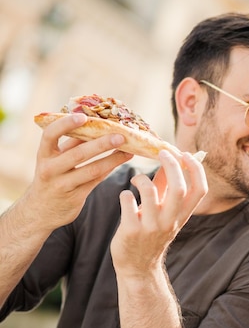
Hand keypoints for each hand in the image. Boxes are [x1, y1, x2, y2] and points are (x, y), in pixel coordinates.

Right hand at [24, 113, 132, 230]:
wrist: (40, 211)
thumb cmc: (52, 176)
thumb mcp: (54, 159)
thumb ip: (70, 144)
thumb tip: (94, 123)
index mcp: (43, 155)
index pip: (50, 135)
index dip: (65, 124)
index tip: (83, 116)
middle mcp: (50, 169)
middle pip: (78, 153)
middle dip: (101, 144)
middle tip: (121, 136)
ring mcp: (62, 184)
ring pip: (92, 169)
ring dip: (113, 159)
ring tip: (129, 150)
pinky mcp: (75, 197)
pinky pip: (96, 181)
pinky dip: (110, 169)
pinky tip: (122, 160)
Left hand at [110, 151, 207, 276]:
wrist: (138, 267)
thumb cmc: (151, 232)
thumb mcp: (165, 212)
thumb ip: (166, 186)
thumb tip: (169, 159)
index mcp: (183, 215)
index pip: (200, 189)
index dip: (196, 169)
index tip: (186, 154)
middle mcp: (171, 221)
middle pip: (178, 187)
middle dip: (171, 165)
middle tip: (161, 153)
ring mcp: (151, 227)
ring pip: (149, 192)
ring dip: (141, 179)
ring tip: (136, 180)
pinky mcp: (131, 231)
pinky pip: (127, 201)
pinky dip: (125, 194)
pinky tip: (125, 197)